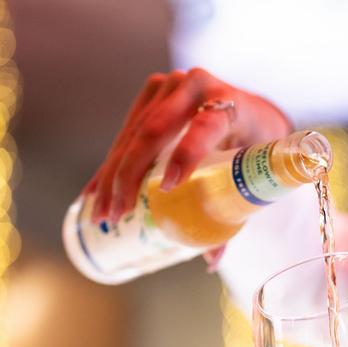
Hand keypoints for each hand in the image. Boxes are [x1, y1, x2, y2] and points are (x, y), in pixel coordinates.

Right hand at [85, 68, 292, 224]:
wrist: (251, 109)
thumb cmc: (254, 146)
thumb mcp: (251, 173)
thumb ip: (234, 211)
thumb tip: (210, 260)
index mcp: (231, 105)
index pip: (205, 127)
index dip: (185, 156)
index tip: (168, 188)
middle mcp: (198, 87)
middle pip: (154, 133)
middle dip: (129, 177)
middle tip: (118, 214)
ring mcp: (171, 86)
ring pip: (132, 134)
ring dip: (112, 176)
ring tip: (102, 213)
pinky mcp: (151, 93)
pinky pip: (125, 131)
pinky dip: (110, 165)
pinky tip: (93, 191)